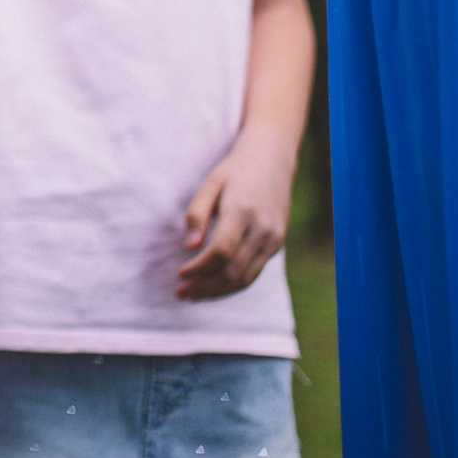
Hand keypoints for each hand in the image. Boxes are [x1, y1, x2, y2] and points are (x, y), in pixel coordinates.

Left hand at [178, 134, 297, 300]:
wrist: (272, 161)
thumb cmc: (234, 171)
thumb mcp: (210, 184)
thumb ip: (197, 214)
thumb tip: (189, 247)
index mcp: (242, 211)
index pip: (220, 252)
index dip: (199, 268)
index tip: (180, 274)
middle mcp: (263, 229)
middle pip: (234, 271)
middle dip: (206, 287)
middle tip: (182, 294)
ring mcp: (273, 239)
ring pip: (247, 278)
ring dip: (219, 291)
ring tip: (194, 295)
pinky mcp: (277, 244)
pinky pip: (255, 272)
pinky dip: (234, 284)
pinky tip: (214, 286)